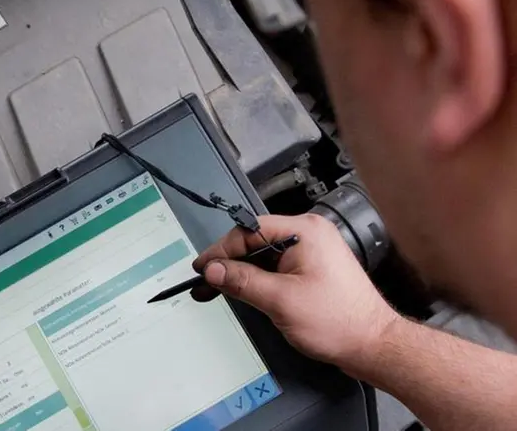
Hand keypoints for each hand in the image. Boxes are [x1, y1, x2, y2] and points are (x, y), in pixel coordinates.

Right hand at [192, 214, 399, 371]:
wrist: (372, 345)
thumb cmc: (340, 322)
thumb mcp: (280, 300)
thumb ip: (242, 281)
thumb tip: (214, 269)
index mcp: (306, 232)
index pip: (250, 230)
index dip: (222, 249)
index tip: (204, 267)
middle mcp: (310, 236)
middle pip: (255, 241)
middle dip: (229, 262)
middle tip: (205, 280)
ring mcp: (311, 253)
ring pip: (263, 256)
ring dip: (240, 272)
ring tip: (216, 288)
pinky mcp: (310, 270)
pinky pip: (275, 267)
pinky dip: (256, 279)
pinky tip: (240, 291)